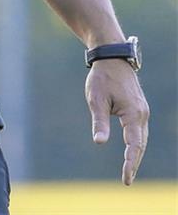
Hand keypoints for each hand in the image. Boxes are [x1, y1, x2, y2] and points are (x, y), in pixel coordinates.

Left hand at [86, 59, 149, 184]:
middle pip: (140, 145)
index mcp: (133, 114)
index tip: (126, 178)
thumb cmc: (102, 78)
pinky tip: (131, 152)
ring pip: (141, 139)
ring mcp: (142, 112)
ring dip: (136, 155)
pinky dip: (136, 144)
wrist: (112, 59)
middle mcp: (142, 115)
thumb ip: (99, 122)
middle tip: (127, 180)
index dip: (130, 163)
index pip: (134, 145)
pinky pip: (139, 131)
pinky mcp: (138, 109)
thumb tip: (99, 142)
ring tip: (128, 171)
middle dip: (134, 163)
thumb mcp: (96, 100)